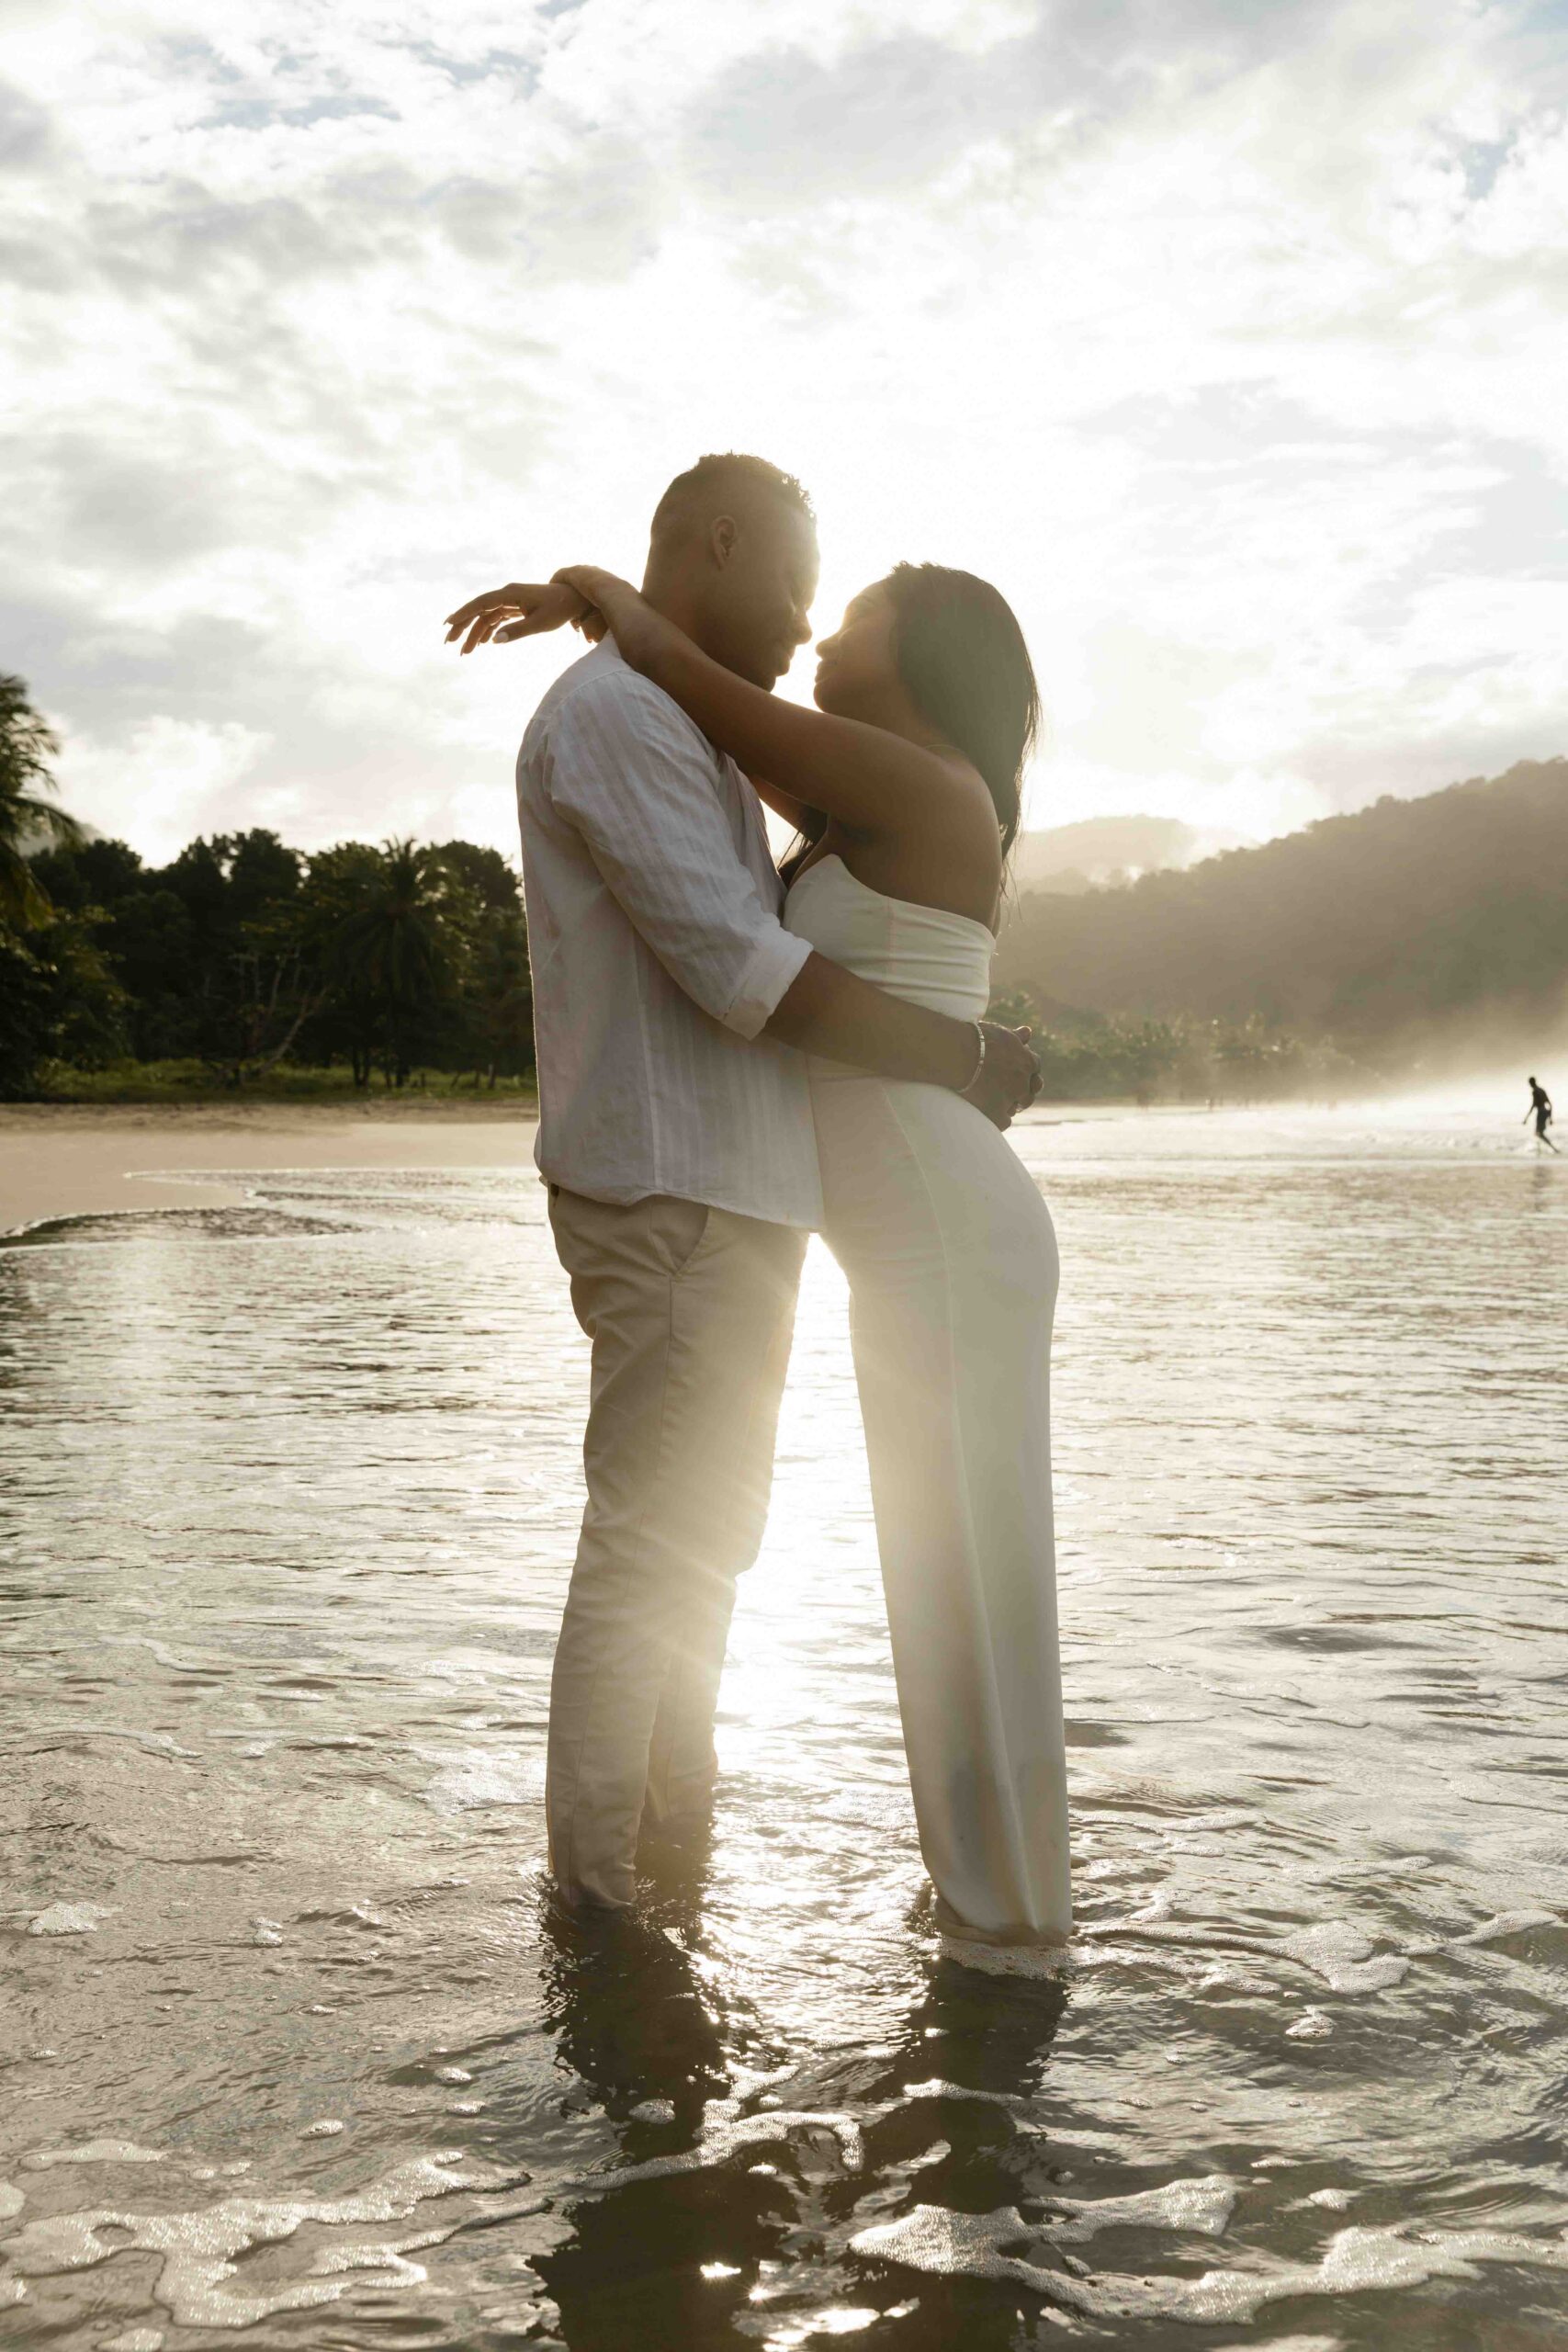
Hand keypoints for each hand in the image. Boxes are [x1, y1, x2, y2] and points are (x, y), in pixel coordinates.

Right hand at [443, 582, 598, 654]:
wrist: (574, 599)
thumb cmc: (559, 609)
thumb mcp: (539, 623)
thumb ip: (517, 631)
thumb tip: (494, 640)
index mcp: (510, 593)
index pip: (481, 603)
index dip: (463, 613)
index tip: (449, 625)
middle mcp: (507, 594)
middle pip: (478, 609)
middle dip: (463, 625)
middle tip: (449, 642)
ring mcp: (510, 600)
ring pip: (486, 616)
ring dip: (475, 633)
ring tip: (465, 652)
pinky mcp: (515, 607)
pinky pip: (496, 618)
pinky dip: (488, 630)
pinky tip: (482, 643)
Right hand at [962, 1023, 1042, 1130]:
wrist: (957, 1054)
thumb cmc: (976, 1039)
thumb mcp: (1000, 1033)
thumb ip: (1016, 1036)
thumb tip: (1028, 1032)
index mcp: (1026, 1061)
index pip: (1034, 1066)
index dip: (1026, 1069)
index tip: (1016, 1070)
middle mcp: (1022, 1081)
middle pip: (1031, 1090)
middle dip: (1023, 1090)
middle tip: (1011, 1090)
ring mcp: (1010, 1098)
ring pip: (1020, 1106)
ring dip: (1013, 1104)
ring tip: (999, 1102)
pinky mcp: (996, 1112)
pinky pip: (1004, 1121)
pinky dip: (999, 1119)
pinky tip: (990, 1115)